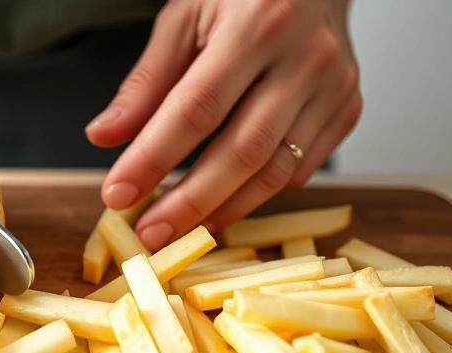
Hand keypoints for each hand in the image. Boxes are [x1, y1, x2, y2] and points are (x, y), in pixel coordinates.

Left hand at [87, 0, 360, 249]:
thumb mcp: (184, 18)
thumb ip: (146, 82)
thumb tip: (104, 137)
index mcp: (256, 25)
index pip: (196, 108)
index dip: (153, 158)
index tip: (117, 194)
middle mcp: (304, 58)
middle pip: (242, 150)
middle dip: (189, 202)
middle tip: (149, 233)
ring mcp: (334, 87)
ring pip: (275, 170)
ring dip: (223, 209)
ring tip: (181, 230)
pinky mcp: (347, 109)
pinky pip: (300, 169)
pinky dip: (258, 194)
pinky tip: (224, 203)